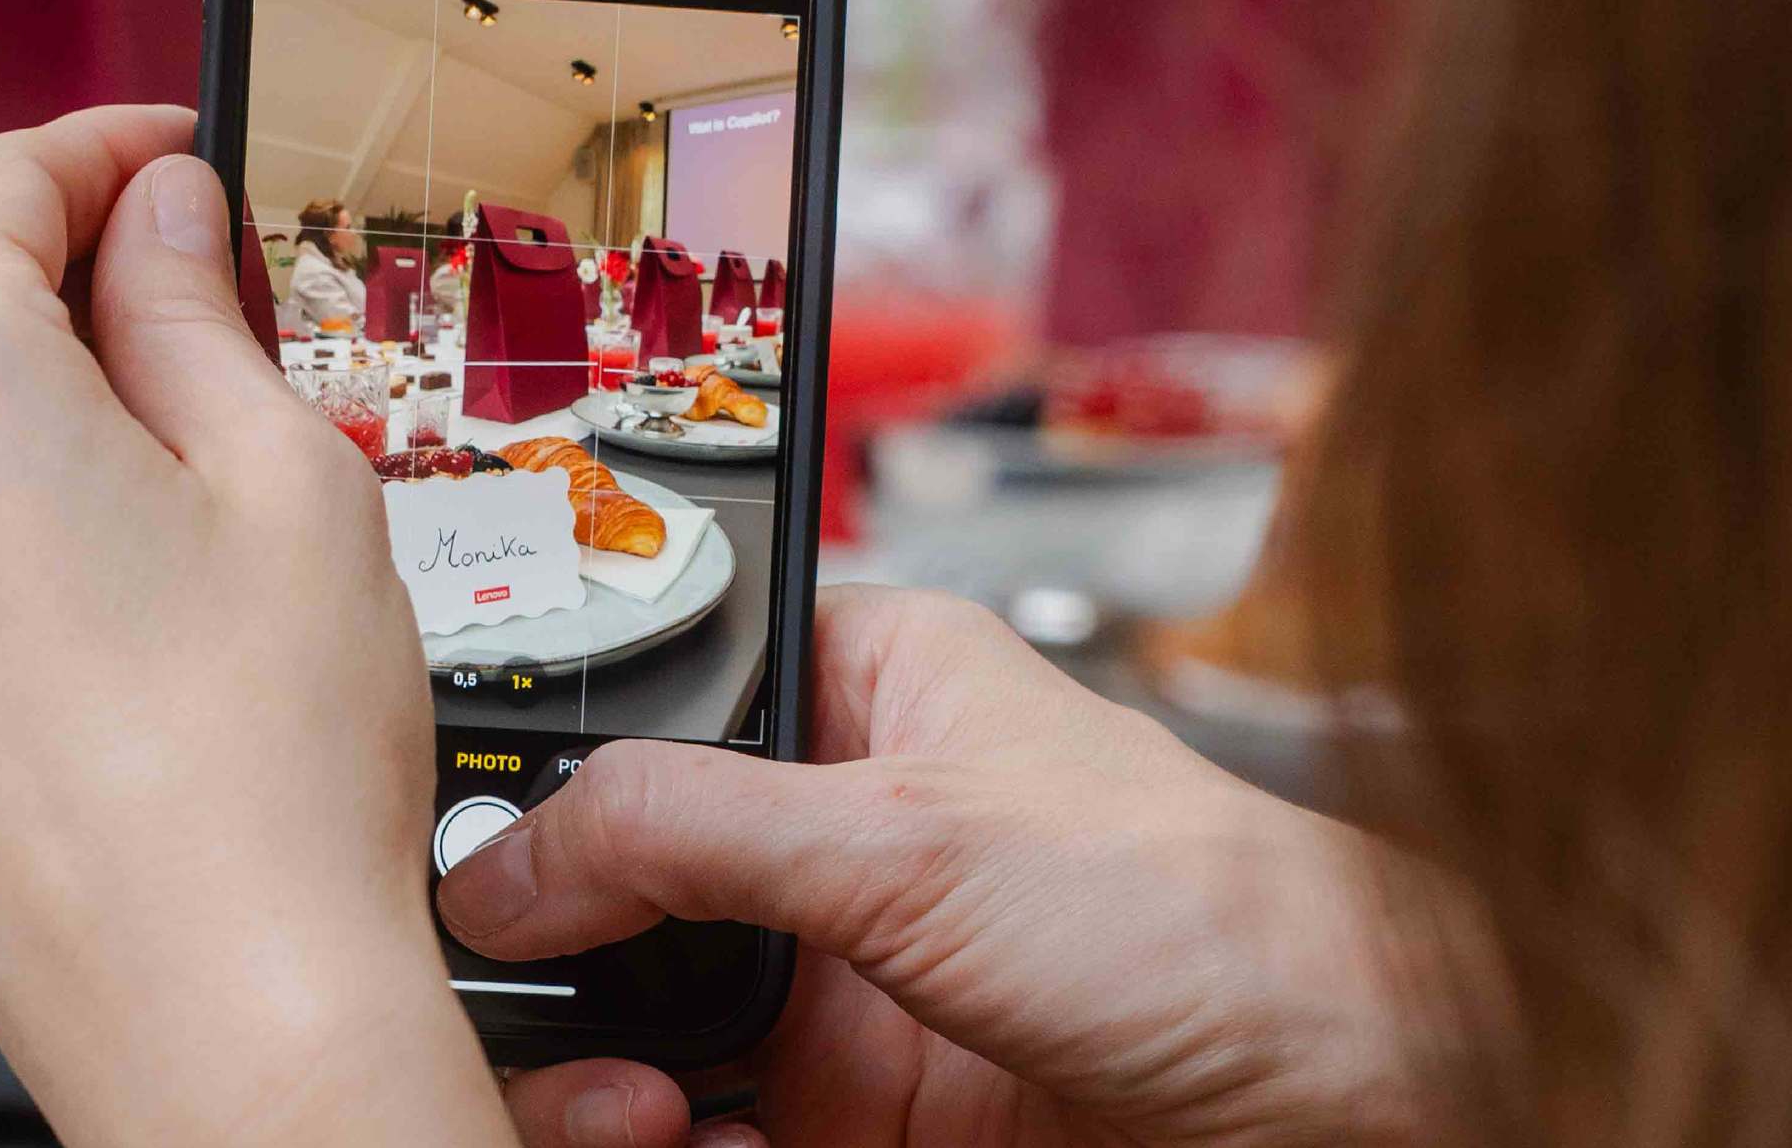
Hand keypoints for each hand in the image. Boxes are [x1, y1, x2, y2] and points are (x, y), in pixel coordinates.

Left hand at [0, 109, 502, 1147]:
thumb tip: (161, 213)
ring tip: (147, 382)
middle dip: (36, 233)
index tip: (179, 151)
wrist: (214, 1009)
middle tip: (174, 249)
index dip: (104, 144)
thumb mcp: (284, 469)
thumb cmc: (262, 764)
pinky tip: (87, 498)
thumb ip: (196, 306)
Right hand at [469, 587, 1425, 1147]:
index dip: (550, 768)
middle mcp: (828, 831)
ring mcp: (835, 982)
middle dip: (552, 950)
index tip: (466, 850)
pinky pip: (699, 1132)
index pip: (651, 694)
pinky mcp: (850, 1115)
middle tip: (511, 1008)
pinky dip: (658, 1146)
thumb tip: (513, 856)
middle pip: (622, 880)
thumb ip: (693, 829)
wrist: (1325, 1097)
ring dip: (596, 1075)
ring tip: (613, 1110)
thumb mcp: (908, 835)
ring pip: (642, 1025)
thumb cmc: (1188, 908)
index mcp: (854, 688)